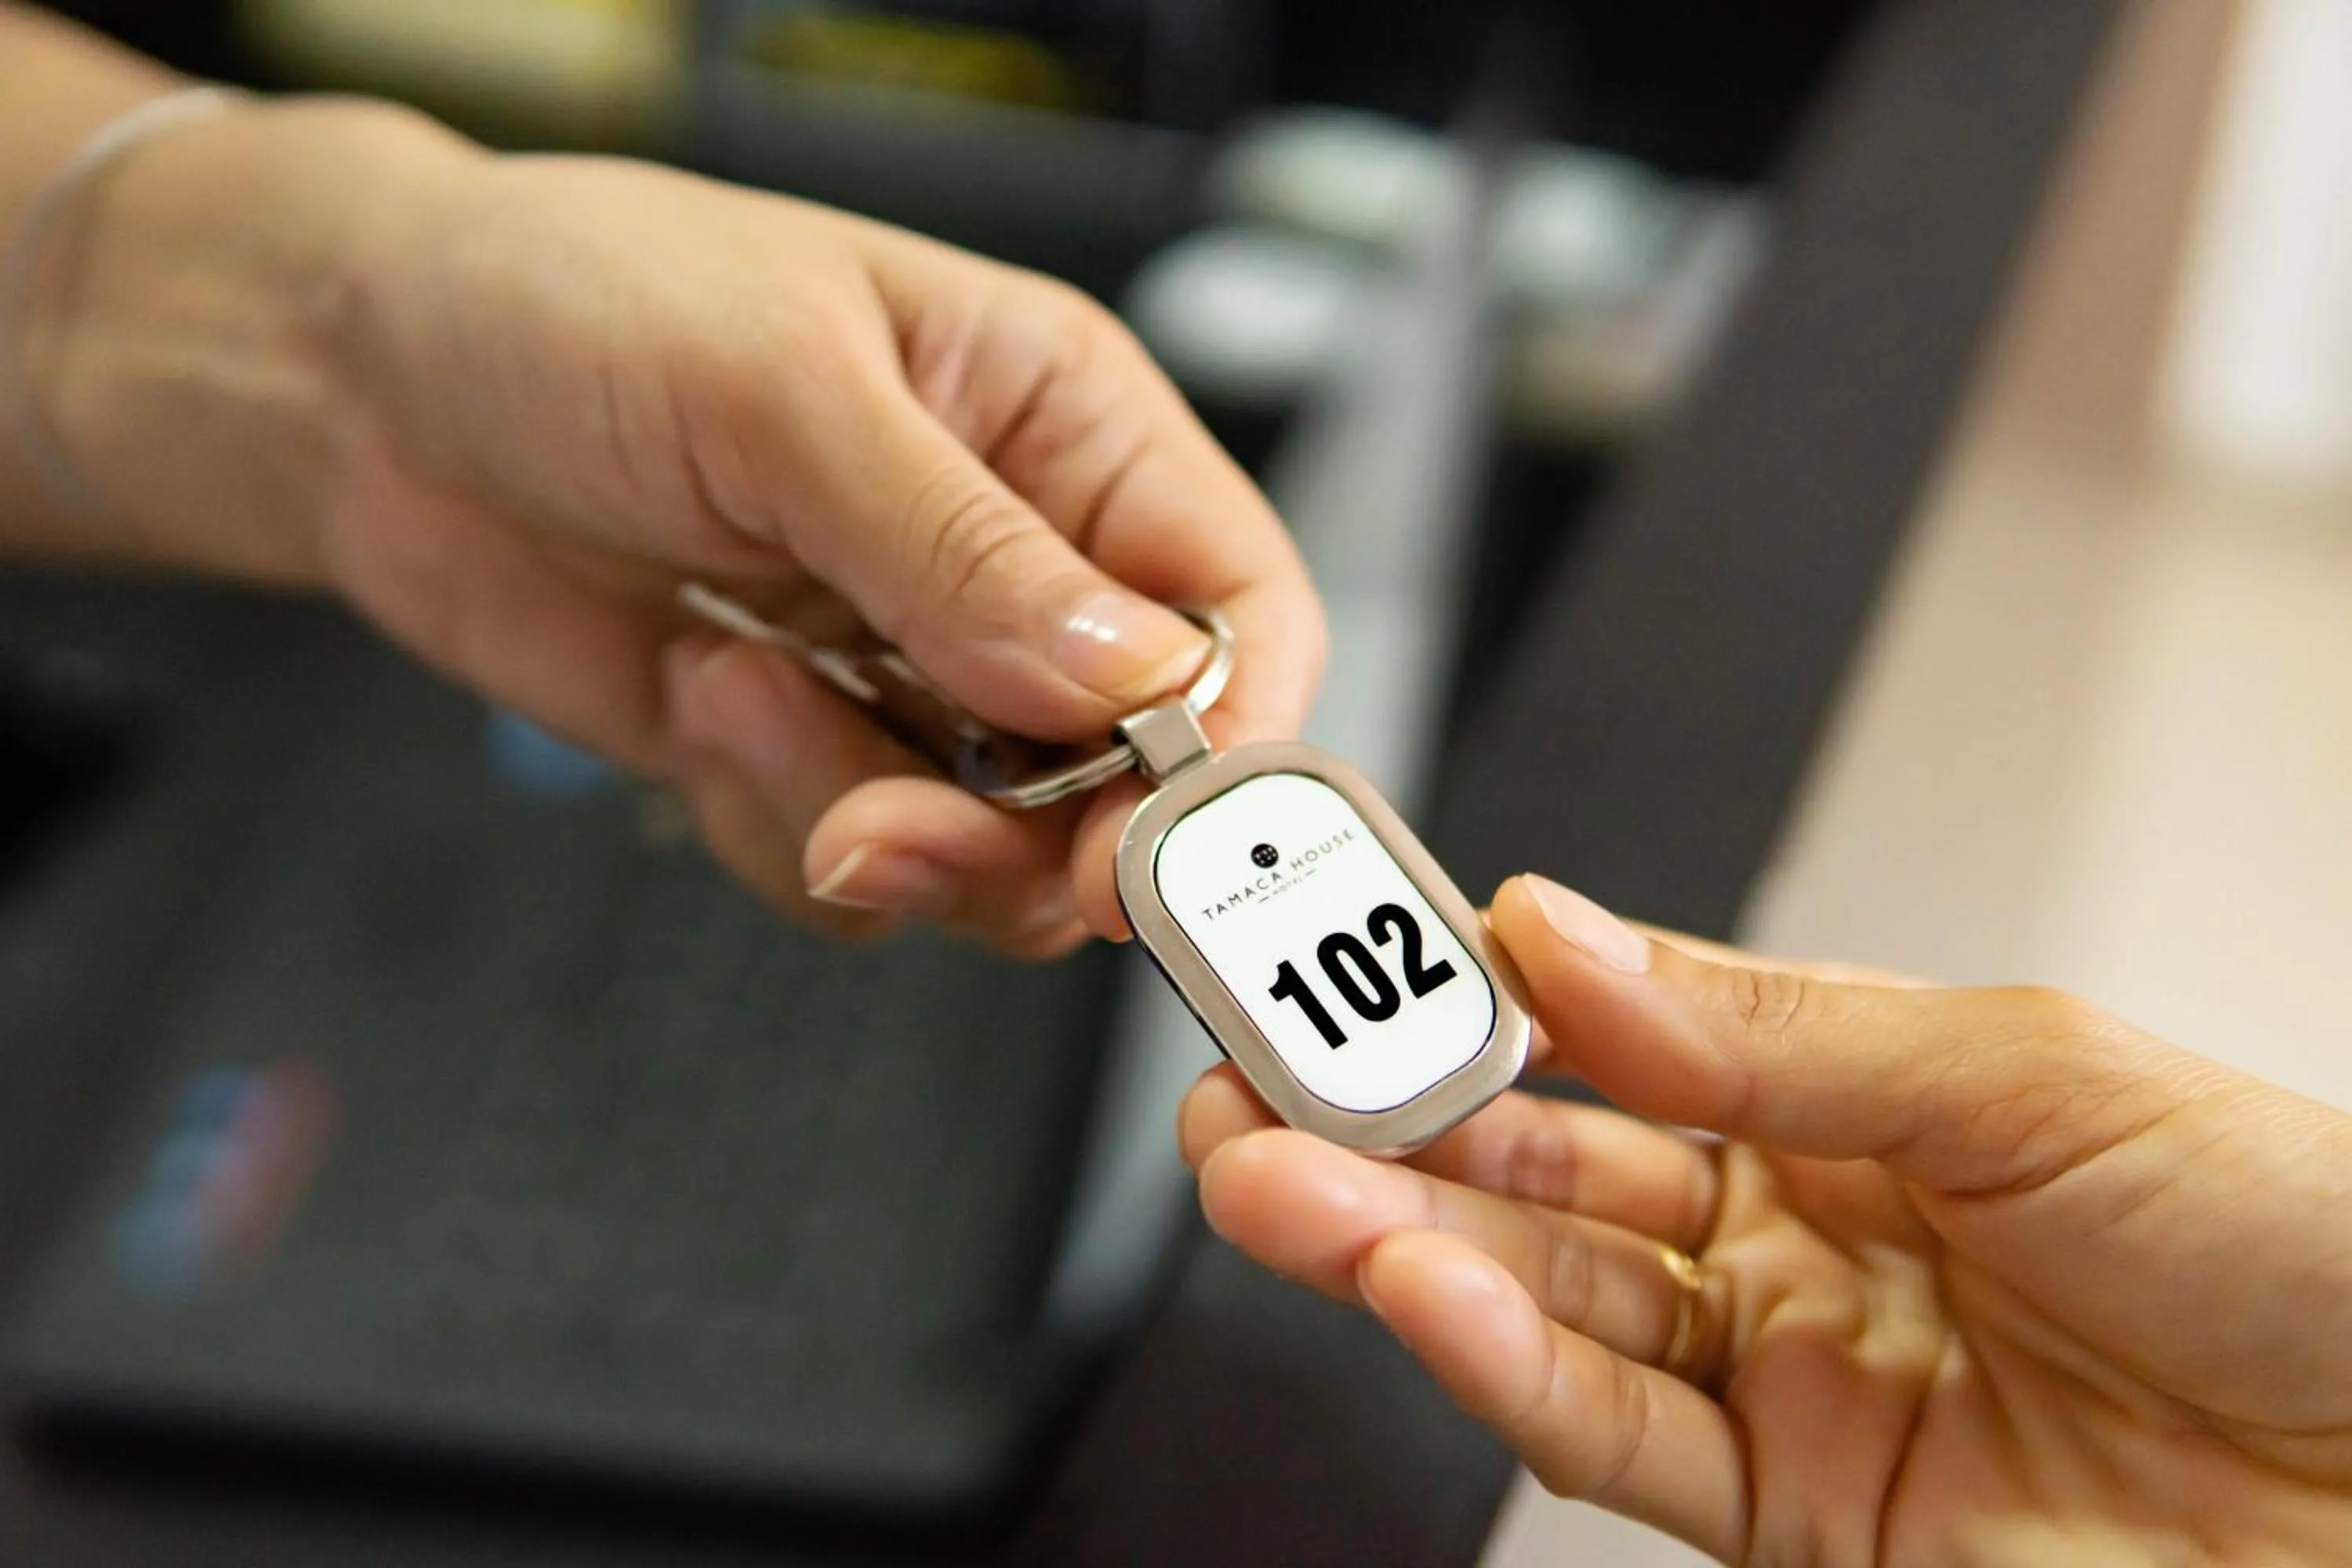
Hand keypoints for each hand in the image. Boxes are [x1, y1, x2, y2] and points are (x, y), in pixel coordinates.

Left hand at [29, 95, 1319, 950]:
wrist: (360, 385)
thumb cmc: (570, 301)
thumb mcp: (778, 386)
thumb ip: (964, 546)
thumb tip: (1134, 680)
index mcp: (1060, 427)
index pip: (1236, 607)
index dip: (1229, 742)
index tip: (1146, 834)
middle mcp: (1013, 564)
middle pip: (1135, 775)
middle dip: (1021, 834)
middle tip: (891, 828)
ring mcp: (915, 673)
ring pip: (1000, 853)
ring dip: (867, 825)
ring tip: (734, 694)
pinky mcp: (814, 755)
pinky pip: (865, 876)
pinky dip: (773, 827)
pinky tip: (697, 696)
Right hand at [1181, 876, 2351, 1564]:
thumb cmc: (2304, 1254)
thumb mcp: (2032, 1074)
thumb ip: (1771, 1027)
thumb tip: (1561, 943)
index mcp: (1839, 1099)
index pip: (1599, 1033)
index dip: (1463, 992)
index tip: (1342, 937)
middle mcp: (1786, 1237)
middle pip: (1534, 1174)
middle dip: (1376, 1124)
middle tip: (1244, 1074)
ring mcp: (1781, 1383)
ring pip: (1540, 1304)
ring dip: (1393, 1240)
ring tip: (1270, 1179)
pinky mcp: (1790, 1523)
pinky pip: (1614, 1438)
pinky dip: (1502, 1364)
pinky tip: (1414, 1290)